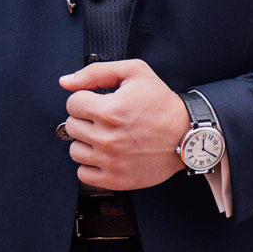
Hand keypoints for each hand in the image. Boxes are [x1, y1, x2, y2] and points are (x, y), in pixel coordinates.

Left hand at [59, 59, 189, 189]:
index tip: (100, 103)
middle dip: (86, 120)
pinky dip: (92, 166)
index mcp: (110, 110)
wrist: (187, 135)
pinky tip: (107, 156)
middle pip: (71, 127)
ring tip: (107, 138)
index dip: (86, 100)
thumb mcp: (135, 73)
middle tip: (106, 121)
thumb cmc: (163, 105)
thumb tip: (66, 82)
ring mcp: (111, 161)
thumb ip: (96, 72)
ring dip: (87, 143)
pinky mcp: (116, 179)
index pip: (72, 104)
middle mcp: (108, 137)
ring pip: (75, 151)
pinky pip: (84, 175)